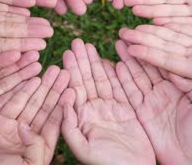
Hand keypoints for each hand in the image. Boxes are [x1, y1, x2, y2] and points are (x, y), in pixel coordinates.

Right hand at [0, 0, 52, 67]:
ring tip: (46, 17)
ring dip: (26, 19)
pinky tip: (28, 3)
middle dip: (30, 32)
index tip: (41, 47)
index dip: (22, 47)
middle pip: (9, 34)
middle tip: (51, 30)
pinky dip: (11, 2)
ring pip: (6, 19)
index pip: (2, 49)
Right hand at [0, 67, 69, 164]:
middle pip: (45, 109)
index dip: (64, 106)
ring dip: (42, 87)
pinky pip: (12, 104)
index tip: (73, 89)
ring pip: (31, 103)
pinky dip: (22, 92)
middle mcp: (29, 137)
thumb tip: (27, 127)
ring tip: (53, 70)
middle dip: (55, 91)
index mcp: (40, 148)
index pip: (55, 123)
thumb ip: (35, 147)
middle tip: (65, 72)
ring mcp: (13, 128)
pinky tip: (33, 79)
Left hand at [62, 39, 155, 164]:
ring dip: (96, 62)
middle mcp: (94, 111)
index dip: (71, 70)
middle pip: (87, 80)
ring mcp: (111, 109)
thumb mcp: (83, 149)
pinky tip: (111, 59)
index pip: (74, 89)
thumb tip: (63, 99)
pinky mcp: (127, 109)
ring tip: (90, 45)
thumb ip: (69, 126)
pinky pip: (120, 88)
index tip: (66, 52)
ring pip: (102, 80)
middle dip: (81, 61)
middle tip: (77, 41)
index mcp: (81, 119)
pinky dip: (117, 73)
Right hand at [116, 40, 191, 164]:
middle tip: (127, 31)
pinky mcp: (141, 110)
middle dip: (138, 47)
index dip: (158, 45)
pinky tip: (116, 66)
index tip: (148, 31)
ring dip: (127, 59)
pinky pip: (130, 92)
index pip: (167, 60)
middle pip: (149, 63)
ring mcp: (151, 99)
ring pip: (137, 74)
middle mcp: (164, 88)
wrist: (190, 159)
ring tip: (118, 42)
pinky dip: (123, 80)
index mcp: (181, 84)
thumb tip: (178, 71)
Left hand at [119, 23, 191, 108]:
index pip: (167, 62)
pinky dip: (175, 22)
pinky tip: (161, 15)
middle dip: (143, 40)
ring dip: (154, 30)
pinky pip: (189, 29)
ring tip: (135, 22)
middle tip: (121, 32)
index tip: (130, 48)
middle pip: (164, 48)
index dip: (149, 55)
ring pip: (173, 37)